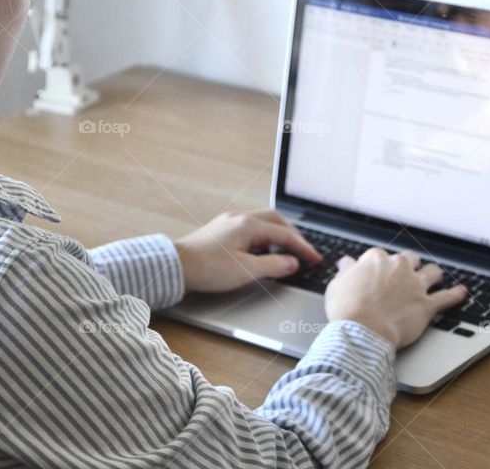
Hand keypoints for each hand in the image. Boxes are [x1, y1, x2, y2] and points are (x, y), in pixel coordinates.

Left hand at [174, 210, 321, 293]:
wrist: (175, 266)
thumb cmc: (207, 268)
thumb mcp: (246, 271)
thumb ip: (274, 266)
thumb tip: (293, 263)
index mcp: (248, 225)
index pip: (285, 234)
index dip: (303, 248)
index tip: (315, 259)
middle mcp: (239, 218)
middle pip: (276, 221)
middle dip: (293, 235)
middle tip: (304, 251)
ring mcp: (229, 222)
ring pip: (263, 222)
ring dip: (278, 235)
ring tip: (288, 251)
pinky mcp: (220, 230)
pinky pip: (250, 228)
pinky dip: (264, 237)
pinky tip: (263, 250)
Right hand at [324, 248, 466, 348]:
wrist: (362, 331)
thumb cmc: (346, 309)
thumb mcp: (337, 285)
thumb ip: (346, 272)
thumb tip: (347, 263)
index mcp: (377, 259)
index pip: (381, 257)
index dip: (380, 267)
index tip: (378, 275)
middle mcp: (399, 267)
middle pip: (410, 259)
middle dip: (409, 265)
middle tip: (405, 274)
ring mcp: (415, 285)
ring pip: (432, 272)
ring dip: (433, 274)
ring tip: (434, 276)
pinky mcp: (427, 304)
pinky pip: (447, 297)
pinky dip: (455, 294)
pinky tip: (461, 292)